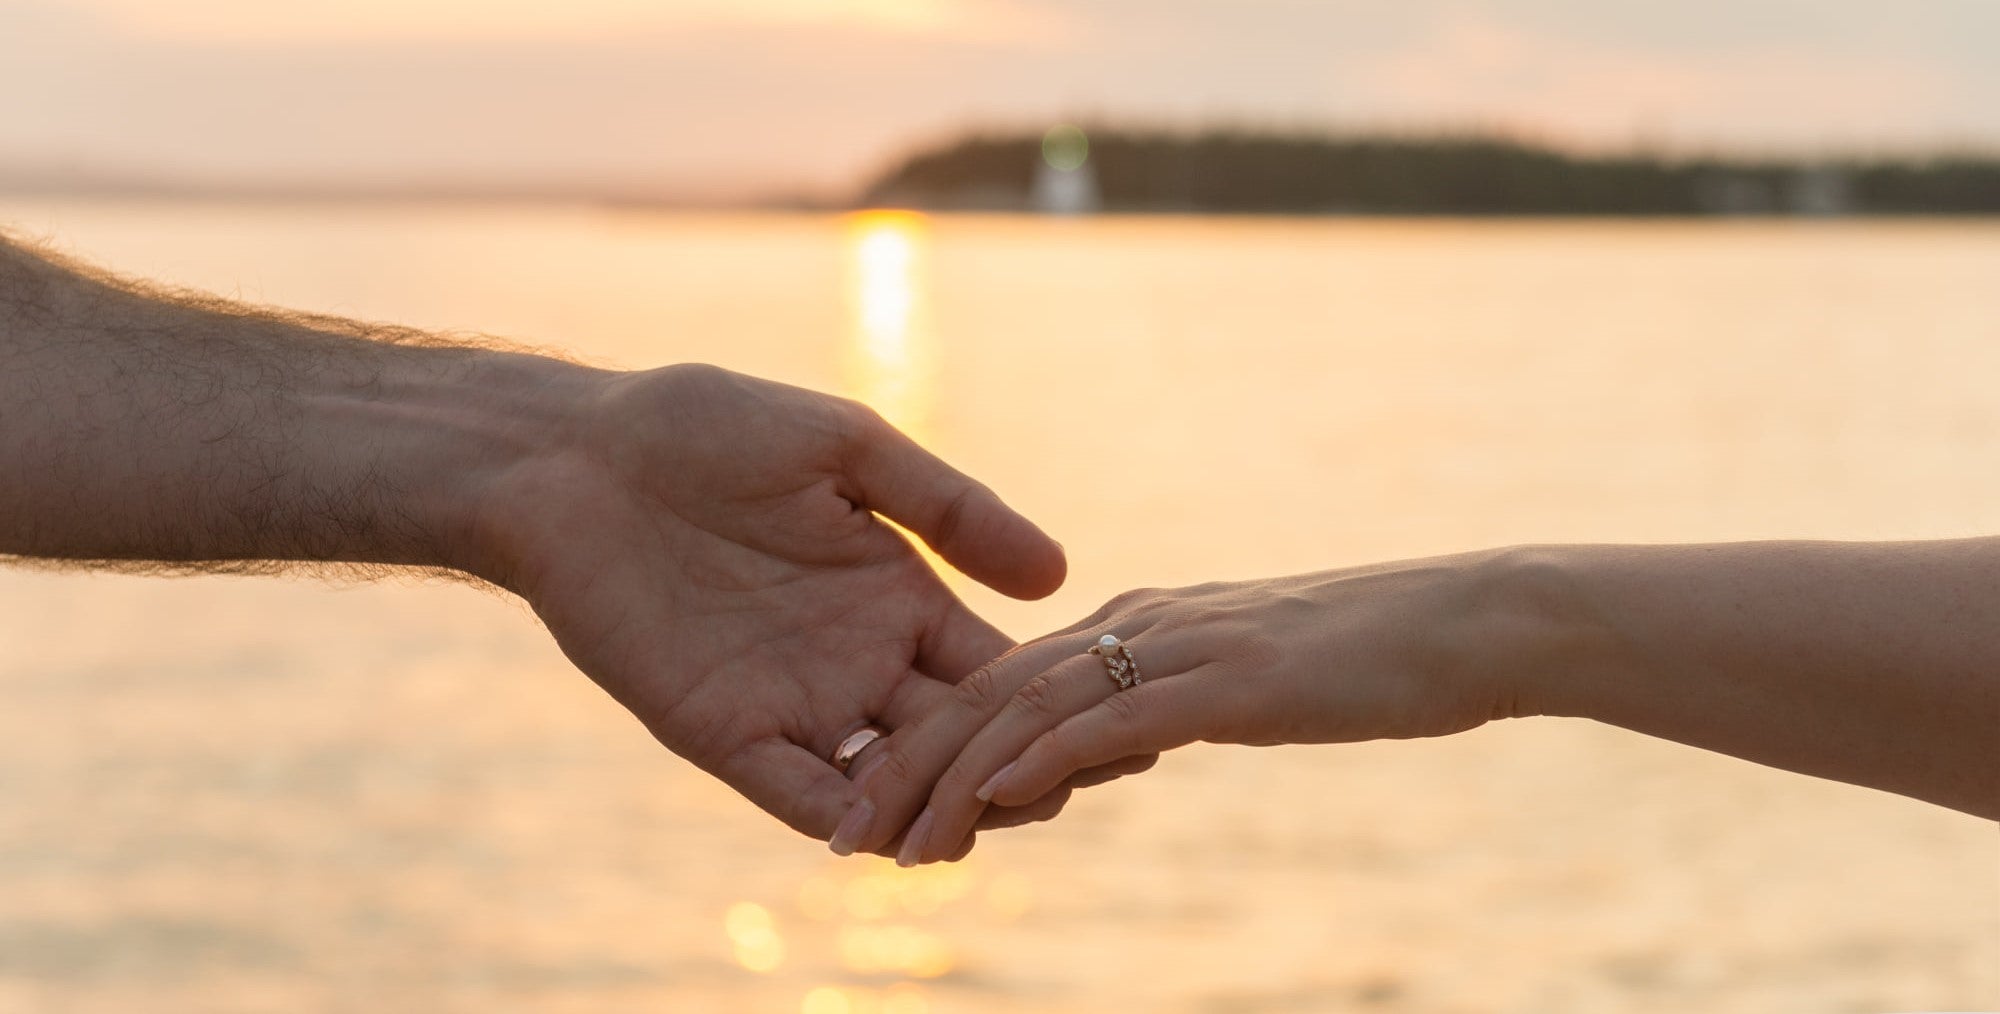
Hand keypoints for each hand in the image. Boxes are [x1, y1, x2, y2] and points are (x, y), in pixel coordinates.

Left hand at [463, 362, 1094, 851]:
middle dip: (1010, 775)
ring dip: (933, 812)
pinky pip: (795, 792)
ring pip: (887, 784)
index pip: (994, 670)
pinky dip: (840, 820)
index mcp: (899, 596)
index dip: (1052, 701)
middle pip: (957, 742)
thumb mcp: (846, 448)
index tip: (1119, 725)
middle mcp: (857, 661)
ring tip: (980, 828)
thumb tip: (1061, 576)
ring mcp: (793, 702)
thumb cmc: (707, 430)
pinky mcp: (722, 731)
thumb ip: (949, 507)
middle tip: (1067, 795)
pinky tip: (878, 833)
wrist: (576, 457)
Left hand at [860, 552, 1533, 864]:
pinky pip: (1108, 721)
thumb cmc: (1368, 663)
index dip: (933, 747)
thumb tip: (1114, 751)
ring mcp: (1178, 644)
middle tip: (849, 839)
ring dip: (951, 779)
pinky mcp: (1222, 680)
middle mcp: (1139, 621)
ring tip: (895, 843)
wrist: (1468, 626)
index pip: (1007, 683)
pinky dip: (1038, 761)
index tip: (881, 810)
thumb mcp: (1245, 687)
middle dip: (910, 768)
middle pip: (991, 692)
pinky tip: (991, 804)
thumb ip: (1169, 706)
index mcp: (1139, 621)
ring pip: (1029, 708)